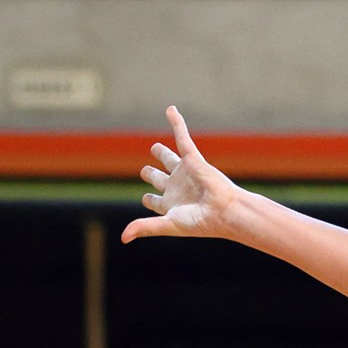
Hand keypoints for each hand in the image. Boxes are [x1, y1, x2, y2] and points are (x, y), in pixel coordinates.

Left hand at [121, 106, 238, 242]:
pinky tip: (171, 109)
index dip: (149, 199)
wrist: (224, 211)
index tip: (147, 199)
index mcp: (172, 205)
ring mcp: (185, 172)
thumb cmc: (200, 222)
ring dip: (161, 152)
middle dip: (152, 174)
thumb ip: (145, 228)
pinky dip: (177, 123)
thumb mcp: (168, 225)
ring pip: (169, 158)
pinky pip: (182, 136)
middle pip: (159, 177)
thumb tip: (123, 238)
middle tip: (147, 172)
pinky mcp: (193, 159)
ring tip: (155, 148)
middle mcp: (177, 188)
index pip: (155, 200)